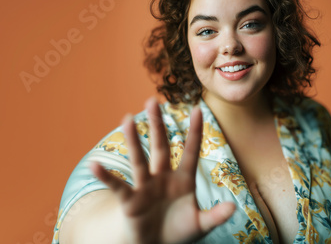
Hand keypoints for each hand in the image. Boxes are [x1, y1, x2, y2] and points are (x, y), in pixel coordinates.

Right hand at [90, 97, 235, 243]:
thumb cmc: (179, 231)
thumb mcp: (201, 224)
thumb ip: (216, 216)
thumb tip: (234, 208)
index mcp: (183, 180)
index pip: (191, 151)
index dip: (194, 131)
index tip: (197, 109)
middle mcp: (163, 178)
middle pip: (161, 146)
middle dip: (158, 125)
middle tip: (152, 101)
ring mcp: (146, 187)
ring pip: (140, 159)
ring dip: (134, 140)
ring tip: (127, 119)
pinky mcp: (131, 201)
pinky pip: (118, 186)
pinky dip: (106, 177)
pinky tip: (95, 165)